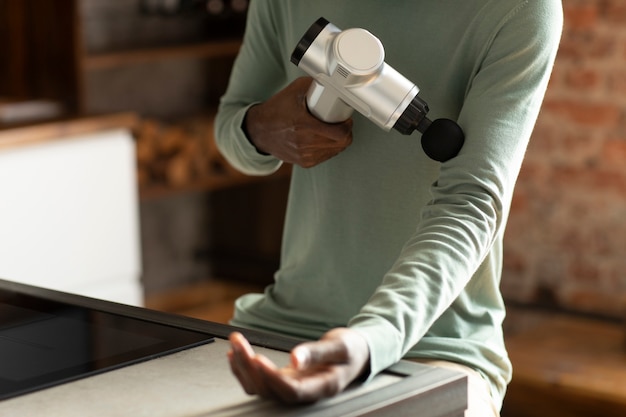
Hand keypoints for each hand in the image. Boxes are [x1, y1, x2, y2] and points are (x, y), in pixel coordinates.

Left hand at [227, 328, 369, 403]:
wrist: (358, 353)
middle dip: (250, 366)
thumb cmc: (352, 349)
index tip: (257, 358)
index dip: (271, 378)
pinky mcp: (286, 380)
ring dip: (244, 367)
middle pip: (270, 390)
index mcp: (322, 387)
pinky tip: (236, 354)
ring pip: (261, 387)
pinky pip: (261, 381)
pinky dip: (245, 368)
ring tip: (235, 343)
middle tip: (238, 342)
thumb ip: (317, 352)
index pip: (291, 391)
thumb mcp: (340, 346)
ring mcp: (294, 387)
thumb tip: (295, 358)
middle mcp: (305, 392)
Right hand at [244, 77, 352, 167]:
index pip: (339, 134)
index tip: (346, 119)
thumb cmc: (276, 110)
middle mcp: (304, 143)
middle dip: (346, 132)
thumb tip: (334, 80)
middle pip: (341, 143)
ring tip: (332, 129)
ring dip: (338, 141)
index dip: (347, 125)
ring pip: (336, 150)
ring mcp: (305, 155)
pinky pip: (327, 156)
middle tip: (341, 123)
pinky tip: (325, 139)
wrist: (259, 131)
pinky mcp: (305, 162)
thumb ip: (315, 84)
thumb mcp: (294, 91)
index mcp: (303, 125)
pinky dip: (329, 148)